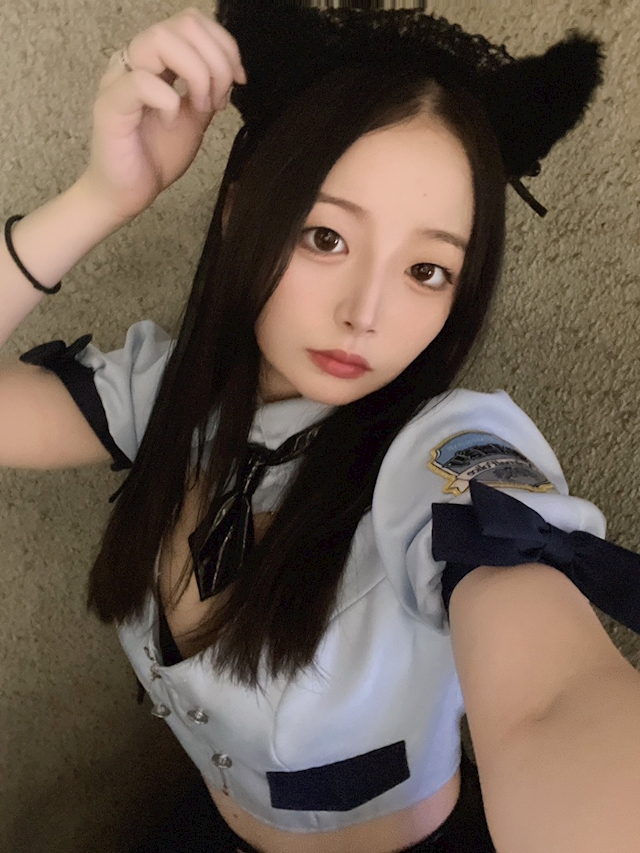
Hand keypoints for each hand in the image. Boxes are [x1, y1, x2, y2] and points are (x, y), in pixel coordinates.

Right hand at [80, 7, 245, 222]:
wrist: (127, 194)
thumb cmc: (155, 156)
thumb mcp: (195, 120)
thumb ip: (208, 91)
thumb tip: (229, 73)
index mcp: (156, 59)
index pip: (192, 22)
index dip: (224, 45)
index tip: (237, 81)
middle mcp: (136, 60)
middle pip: (183, 24)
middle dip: (215, 61)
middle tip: (217, 101)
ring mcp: (120, 78)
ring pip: (161, 39)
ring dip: (196, 74)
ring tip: (199, 108)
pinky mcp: (110, 104)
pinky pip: (142, 82)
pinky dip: (169, 102)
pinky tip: (171, 124)